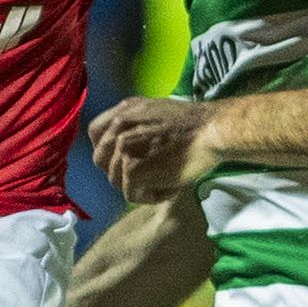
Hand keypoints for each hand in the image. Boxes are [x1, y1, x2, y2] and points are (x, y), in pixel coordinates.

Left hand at [91, 96, 220, 203]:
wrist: (212, 130)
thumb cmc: (193, 126)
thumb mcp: (156, 111)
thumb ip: (135, 125)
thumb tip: (123, 150)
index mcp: (124, 110)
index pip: (96, 134)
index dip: (106, 151)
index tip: (124, 159)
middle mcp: (119, 126)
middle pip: (101, 161)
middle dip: (120, 172)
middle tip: (147, 174)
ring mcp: (124, 148)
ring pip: (115, 181)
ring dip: (139, 186)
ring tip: (165, 180)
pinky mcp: (133, 168)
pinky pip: (131, 194)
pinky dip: (150, 196)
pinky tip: (169, 188)